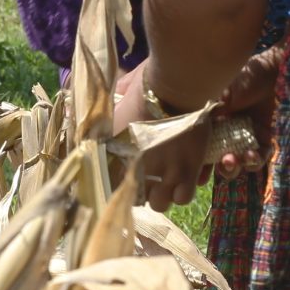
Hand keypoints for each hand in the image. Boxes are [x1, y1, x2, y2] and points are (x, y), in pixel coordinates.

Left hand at [115, 61, 210, 210]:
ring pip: (159, 203)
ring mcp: (162, 171)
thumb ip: (112, 112)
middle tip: (148, 179)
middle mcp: (136, 167)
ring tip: (166, 182)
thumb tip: (103, 108)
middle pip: (135, 198)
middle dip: (141, 191)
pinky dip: (183, 191)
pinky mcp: (186, 171)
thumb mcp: (119, 99)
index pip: (109, 183)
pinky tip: (183, 179)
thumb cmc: (147, 86)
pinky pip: (182, 197)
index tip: (125, 176)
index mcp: (116, 152)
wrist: (175, 87)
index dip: (118, 183)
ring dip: (162, 195)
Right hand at [211, 43, 286, 178]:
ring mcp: (248, 136)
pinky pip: (262, 155)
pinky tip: (255, 154)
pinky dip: (258, 159)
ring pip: (242, 162)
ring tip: (244, 158)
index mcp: (214, 124)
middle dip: (224, 167)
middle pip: (223, 160)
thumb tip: (203, 129)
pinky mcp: (265, 137)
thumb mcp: (224, 93)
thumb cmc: (246, 78)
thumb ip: (214, 113)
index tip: (200, 178)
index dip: (202, 166)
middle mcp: (229, 133)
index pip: (204, 149)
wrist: (274, 71)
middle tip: (227, 161)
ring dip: (241, 166)